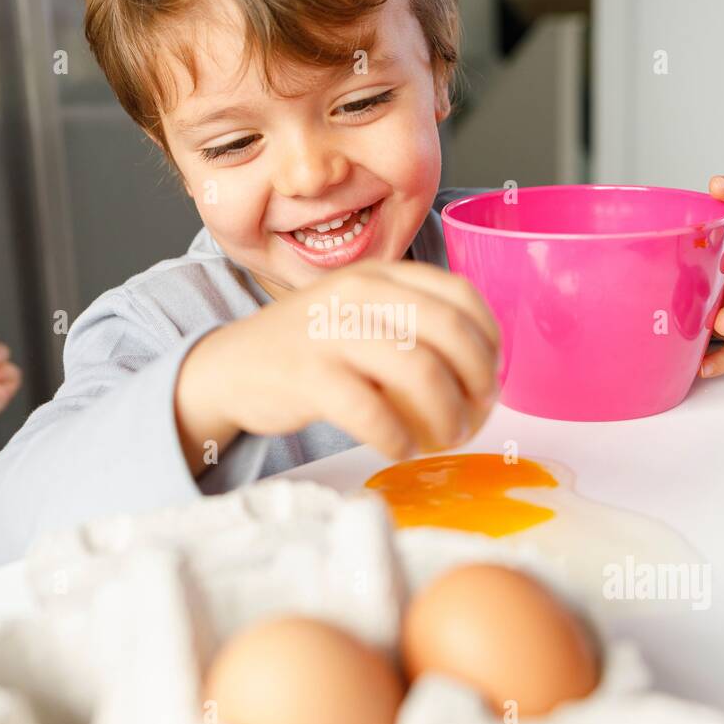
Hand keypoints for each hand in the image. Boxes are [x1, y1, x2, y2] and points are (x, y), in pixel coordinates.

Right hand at [175, 259, 501, 474]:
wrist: (231, 366)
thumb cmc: (310, 348)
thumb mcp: (358, 312)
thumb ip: (409, 322)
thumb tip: (481, 363)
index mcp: (379, 274)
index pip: (458, 294)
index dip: (489, 337)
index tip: (493, 372)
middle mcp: (357, 292)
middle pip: (448, 331)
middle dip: (479, 379)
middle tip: (480, 411)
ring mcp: (331, 331)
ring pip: (419, 371)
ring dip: (448, 415)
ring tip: (448, 436)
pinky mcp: (308, 375)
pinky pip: (373, 412)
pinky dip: (398, 438)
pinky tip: (401, 448)